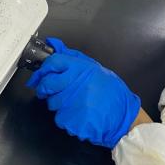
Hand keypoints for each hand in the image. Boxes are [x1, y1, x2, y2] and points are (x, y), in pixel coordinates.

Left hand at [26, 38, 140, 148]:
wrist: (123, 116)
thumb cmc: (111, 92)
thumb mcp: (95, 68)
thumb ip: (72, 57)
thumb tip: (53, 44)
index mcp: (81, 69)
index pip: (53, 62)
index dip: (44, 69)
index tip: (40, 75)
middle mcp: (75, 84)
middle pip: (47, 85)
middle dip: (45, 89)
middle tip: (51, 91)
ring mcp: (72, 103)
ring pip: (52, 103)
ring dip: (58, 104)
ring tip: (75, 103)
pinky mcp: (71, 120)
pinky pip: (60, 118)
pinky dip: (66, 119)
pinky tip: (79, 115)